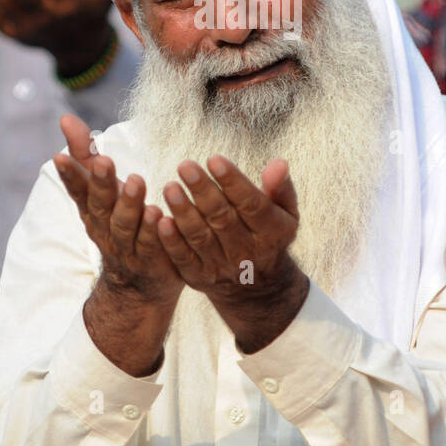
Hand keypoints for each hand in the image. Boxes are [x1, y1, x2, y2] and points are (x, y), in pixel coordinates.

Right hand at [53, 115, 181, 306]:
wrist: (139, 282)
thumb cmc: (119, 220)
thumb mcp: (102, 188)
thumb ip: (86, 153)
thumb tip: (65, 117)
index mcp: (91, 209)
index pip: (77, 189)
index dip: (69, 174)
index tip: (60, 156)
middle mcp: (104, 228)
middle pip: (101, 205)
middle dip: (101, 183)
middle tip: (105, 162)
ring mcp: (127, 248)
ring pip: (126, 226)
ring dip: (129, 204)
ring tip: (137, 182)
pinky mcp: (152, 262)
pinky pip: (154, 245)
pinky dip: (156, 232)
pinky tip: (162, 216)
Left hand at [156, 156, 308, 351]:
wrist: (256, 286)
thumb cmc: (268, 234)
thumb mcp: (285, 213)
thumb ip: (280, 187)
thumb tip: (278, 163)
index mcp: (272, 233)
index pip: (252, 205)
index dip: (233, 182)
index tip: (214, 160)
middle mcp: (247, 253)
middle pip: (223, 218)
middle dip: (203, 191)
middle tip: (186, 166)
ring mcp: (222, 267)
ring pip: (200, 237)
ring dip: (183, 212)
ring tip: (170, 187)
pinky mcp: (200, 277)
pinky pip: (183, 258)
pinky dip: (171, 241)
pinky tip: (161, 221)